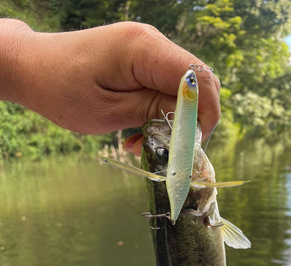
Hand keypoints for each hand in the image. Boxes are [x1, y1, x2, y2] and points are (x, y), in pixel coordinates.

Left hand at [0, 20, 219, 140]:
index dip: (206, 113)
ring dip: (172, 119)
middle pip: (197, 81)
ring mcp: (147, 48)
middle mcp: (151, 41)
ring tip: (141, 140)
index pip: (198, 78)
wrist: (32, 67)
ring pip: (182, 87)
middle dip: (190, 119)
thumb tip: (192, 120)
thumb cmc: (61, 90)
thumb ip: (153, 111)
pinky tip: (137, 130)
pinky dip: (159, 111)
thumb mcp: (109, 111)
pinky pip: (164, 86)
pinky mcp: (141, 59)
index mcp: (143, 49)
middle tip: (168, 147)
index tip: (192, 145)